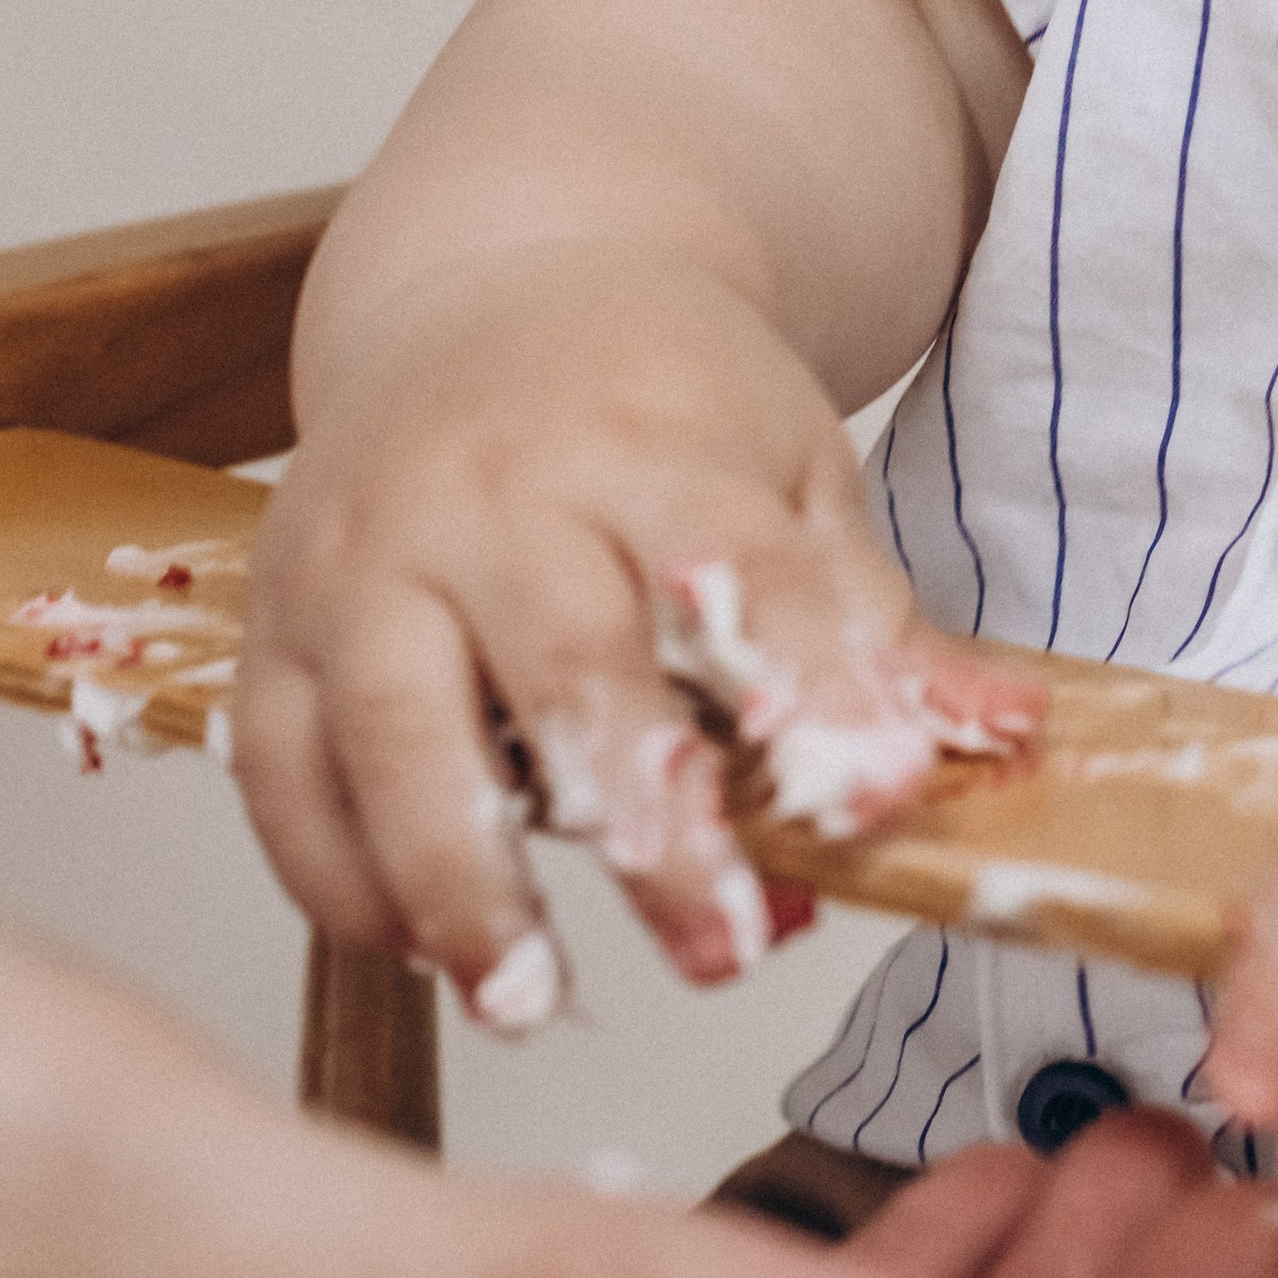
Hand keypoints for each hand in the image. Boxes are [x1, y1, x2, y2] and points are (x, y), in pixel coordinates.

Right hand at [236, 238, 1034, 1009]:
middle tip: (714, 951)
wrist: (494, 284)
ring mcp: (366, 551)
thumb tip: (1004, 738)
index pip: (735, 573)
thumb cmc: (661, 404)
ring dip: (456, 872)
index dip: (805, 695)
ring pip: (389, 721)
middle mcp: (493, 491)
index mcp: (649, 445)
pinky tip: (412, 946)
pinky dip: (332, 869)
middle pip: (561, 658)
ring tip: (525, 993)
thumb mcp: (796, 472)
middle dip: (638, 814)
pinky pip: (276, 759)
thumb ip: (874, 620)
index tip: (860, 811)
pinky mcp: (273, 614)